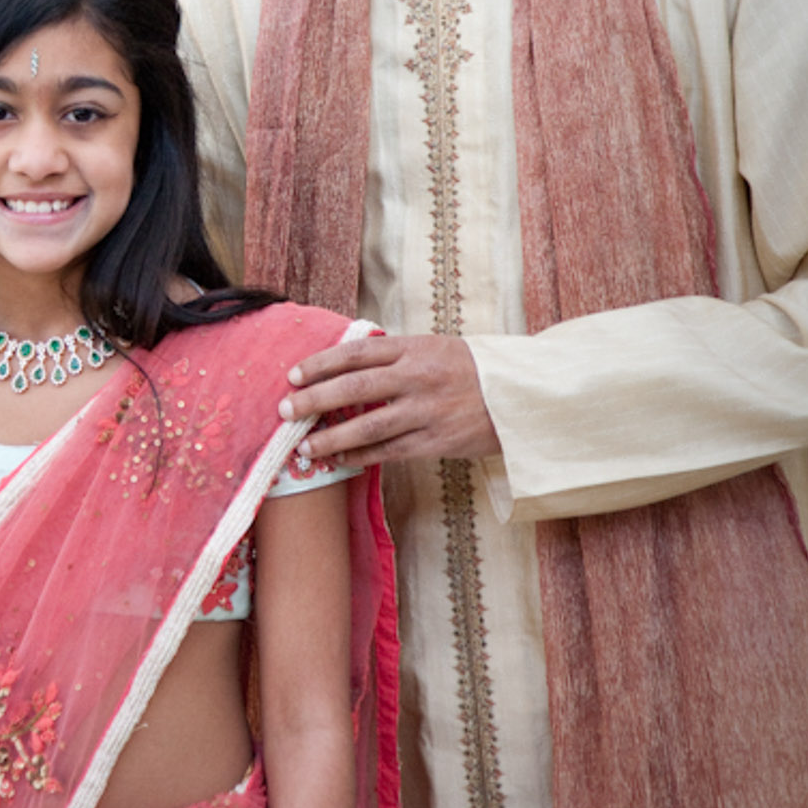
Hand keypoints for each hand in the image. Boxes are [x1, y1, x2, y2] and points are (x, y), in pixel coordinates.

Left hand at [279, 332, 497, 466]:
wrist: (521, 395)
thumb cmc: (471, 369)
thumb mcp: (434, 347)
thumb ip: (394, 355)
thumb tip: (344, 363)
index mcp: (414, 348)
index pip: (356, 351)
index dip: (320, 363)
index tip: (293, 375)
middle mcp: (418, 377)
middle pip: (354, 388)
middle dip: (314, 400)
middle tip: (285, 411)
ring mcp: (427, 411)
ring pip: (368, 427)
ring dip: (331, 438)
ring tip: (304, 447)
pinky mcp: (437, 441)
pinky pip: (390, 452)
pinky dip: (361, 457)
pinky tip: (339, 460)